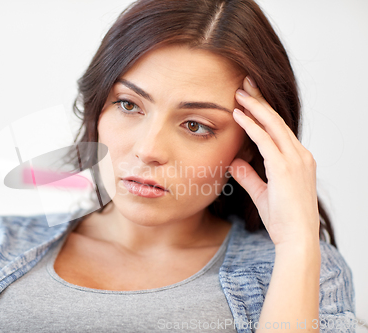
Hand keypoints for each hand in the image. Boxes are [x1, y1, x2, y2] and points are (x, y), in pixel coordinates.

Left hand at [230, 76, 319, 246]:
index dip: (264, 112)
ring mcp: (295, 160)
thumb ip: (250, 176)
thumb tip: (236, 162)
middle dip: (260, 100)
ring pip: (273, 124)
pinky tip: (238, 114)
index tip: (249, 99)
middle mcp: (300, 155)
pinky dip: (251, 125)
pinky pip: (265, 140)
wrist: (296, 239)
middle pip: (277, 120)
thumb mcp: (262, 193)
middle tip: (245, 83)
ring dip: (255, 106)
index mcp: (298, 160)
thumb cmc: (283, 220)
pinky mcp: (285, 167)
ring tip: (239, 91)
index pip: (279, 129)